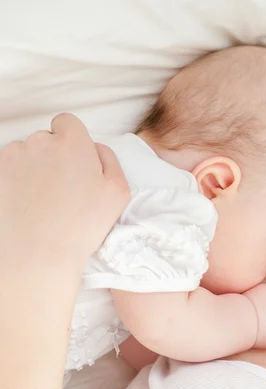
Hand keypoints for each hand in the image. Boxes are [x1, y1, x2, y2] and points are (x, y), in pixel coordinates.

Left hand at [0, 113, 128, 265]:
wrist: (37, 254)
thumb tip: (94, 147)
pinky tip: (24, 205)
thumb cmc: (82, 225)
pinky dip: (13, 183)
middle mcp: (39, 142)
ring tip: (41, 201)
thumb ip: (109, 159)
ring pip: (24, 155)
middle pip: (45, 140)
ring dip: (32, 169)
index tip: (74, 161)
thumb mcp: (119, 191)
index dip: (72, 140)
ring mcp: (12, 157)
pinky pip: (6, 170)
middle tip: (62, 188)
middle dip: (52, 157)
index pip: (67, 122)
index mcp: (72, 142)